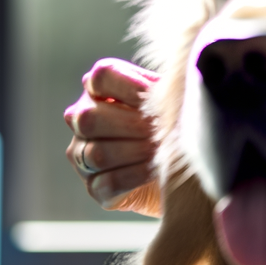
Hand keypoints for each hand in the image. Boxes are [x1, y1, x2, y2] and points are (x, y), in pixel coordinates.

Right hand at [64, 58, 162, 215]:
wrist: (183, 171)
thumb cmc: (175, 126)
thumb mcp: (171, 102)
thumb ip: (163, 90)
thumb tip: (168, 87)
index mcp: (100, 90)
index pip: (101, 77)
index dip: (130, 85)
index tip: (157, 95)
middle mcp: (82, 120)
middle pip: (90, 118)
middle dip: (132, 125)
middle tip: (161, 130)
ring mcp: (83, 155)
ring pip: (96, 154)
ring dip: (135, 152)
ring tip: (162, 151)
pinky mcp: (95, 187)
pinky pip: (107, 183)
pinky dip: (135, 176)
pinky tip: (156, 172)